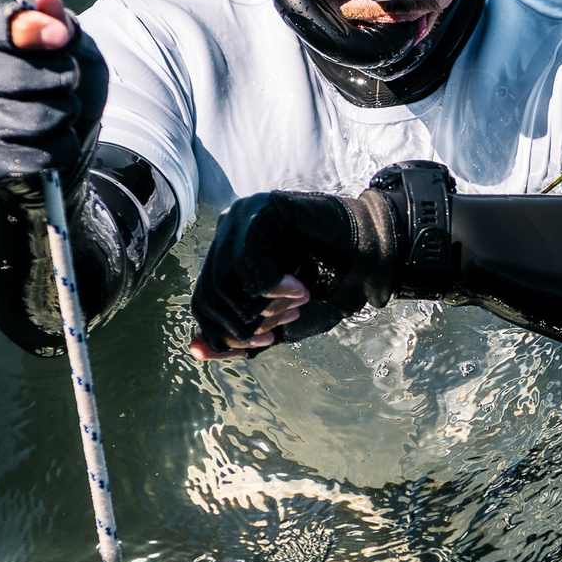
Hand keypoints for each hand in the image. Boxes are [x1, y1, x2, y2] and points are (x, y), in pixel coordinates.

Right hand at [0, 0, 107, 178]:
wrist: (70, 147)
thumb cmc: (70, 92)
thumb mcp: (80, 55)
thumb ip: (66, 28)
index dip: (32, 27)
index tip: (61, 36)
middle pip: (15, 74)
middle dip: (58, 79)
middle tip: (69, 80)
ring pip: (33, 117)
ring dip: (65, 114)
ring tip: (64, 112)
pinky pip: (42, 150)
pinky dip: (64, 145)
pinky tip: (56, 140)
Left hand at [188, 192, 380, 358]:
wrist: (367, 256)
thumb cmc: (325, 284)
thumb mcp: (276, 320)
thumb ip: (239, 336)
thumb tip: (194, 350)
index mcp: (225, 259)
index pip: (204, 305)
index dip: (228, 334)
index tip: (267, 342)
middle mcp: (226, 235)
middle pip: (210, 296)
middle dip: (247, 323)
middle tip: (286, 322)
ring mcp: (240, 219)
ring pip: (224, 281)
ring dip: (264, 306)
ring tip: (298, 304)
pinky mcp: (260, 210)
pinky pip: (246, 261)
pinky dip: (272, 286)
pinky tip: (299, 290)